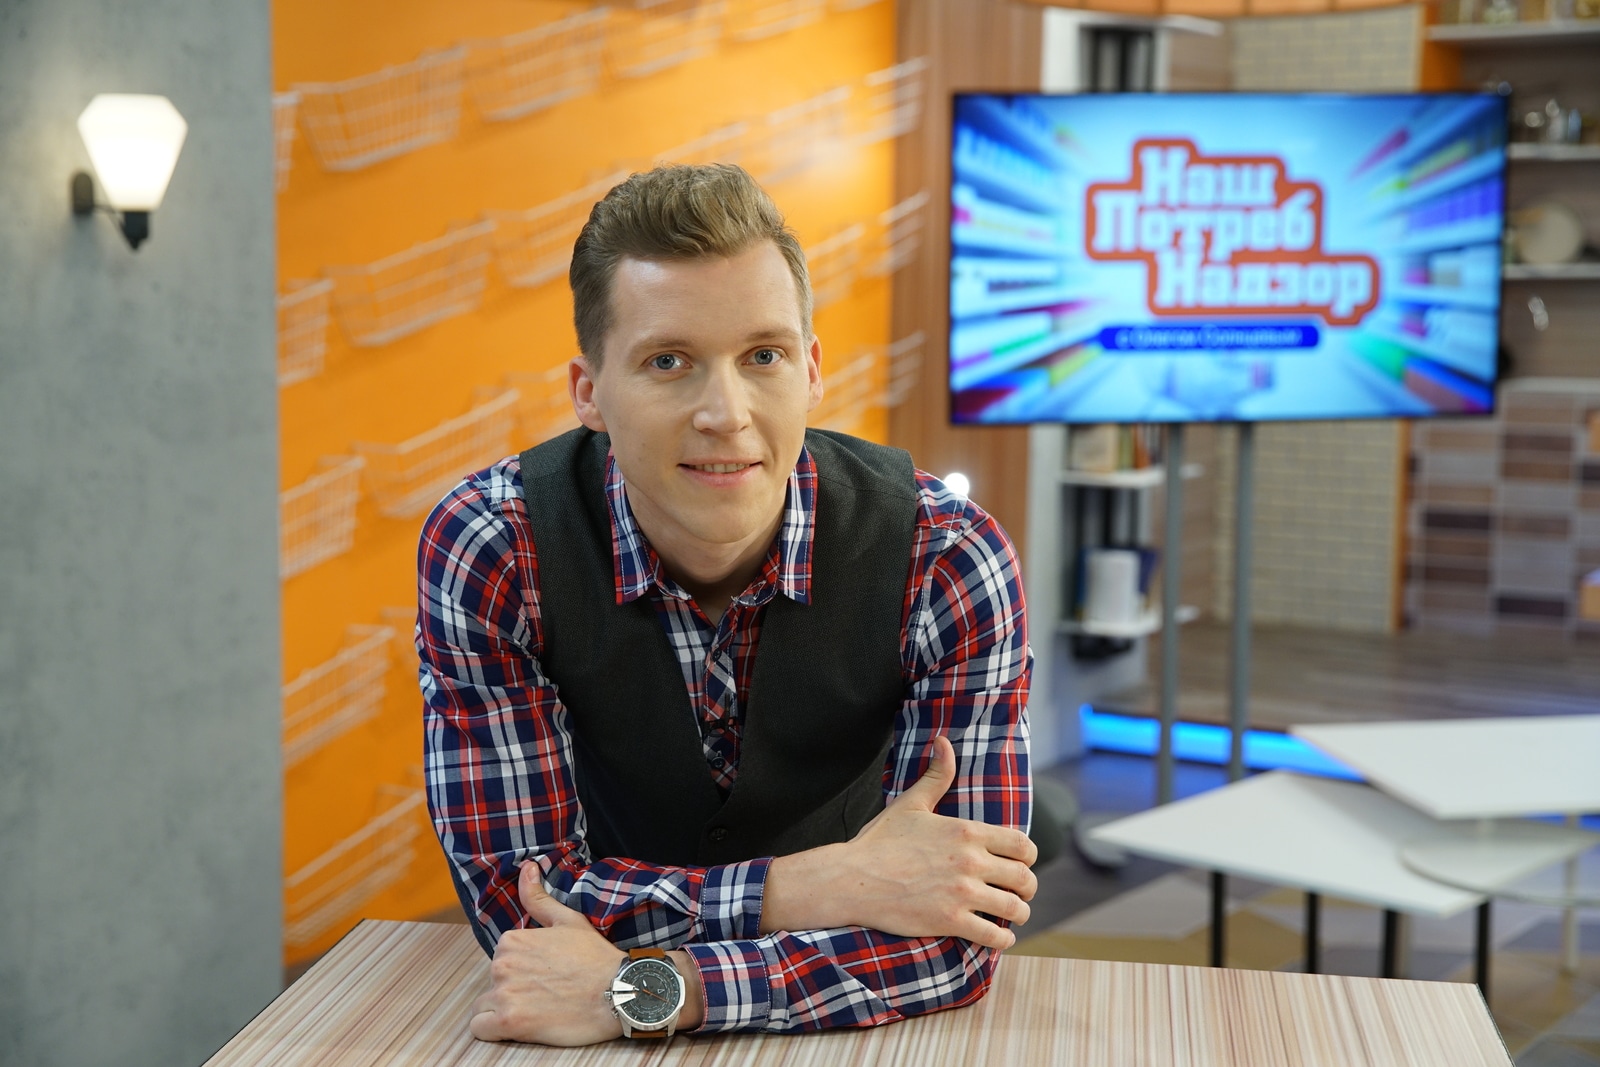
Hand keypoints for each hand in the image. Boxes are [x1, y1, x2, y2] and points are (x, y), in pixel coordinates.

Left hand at [468, 863, 625, 1045]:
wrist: (618, 993)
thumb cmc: (596, 958)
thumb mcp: (569, 920)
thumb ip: (539, 897)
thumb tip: (527, 867)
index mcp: (512, 940)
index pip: (503, 959)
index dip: (523, 968)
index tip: (546, 974)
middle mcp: (502, 964)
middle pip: (494, 982)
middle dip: (513, 989)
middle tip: (547, 994)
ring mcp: (504, 993)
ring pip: (484, 1006)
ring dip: (503, 1011)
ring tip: (536, 1012)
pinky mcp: (509, 1022)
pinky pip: (480, 1029)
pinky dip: (493, 1030)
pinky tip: (518, 1027)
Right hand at [763, 736, 1036, 948]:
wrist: (852, 878)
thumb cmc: (879, 841)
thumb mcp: (910, 804)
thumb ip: (936, 776)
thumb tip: (944, 742)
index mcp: (966, 832)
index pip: (1021, 845)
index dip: (1029, 857)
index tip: (1023, 864)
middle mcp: (970, 862)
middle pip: (1024, 878)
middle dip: (1027, 888)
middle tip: (1021, 893)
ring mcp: (962, 894)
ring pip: (1015, 908)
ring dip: (1019, 914)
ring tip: (1013, 917)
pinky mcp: (950, 921)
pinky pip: (994, 936)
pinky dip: (1002, 939)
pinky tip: (998, 936)